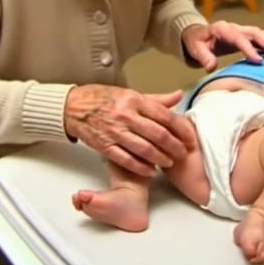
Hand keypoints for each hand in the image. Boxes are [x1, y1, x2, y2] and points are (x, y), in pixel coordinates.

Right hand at [63, 85, 193, 176]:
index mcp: (134, 100)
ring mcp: (114, 132)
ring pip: (144, 149)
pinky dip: (140, 167)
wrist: (74, 107)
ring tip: (170, 163)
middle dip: (174, 146)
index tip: (189, 137)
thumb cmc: (104, 98)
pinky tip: (150, 170)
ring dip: (160, 158)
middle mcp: (125, 116)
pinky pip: (126, 159)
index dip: (180, 129)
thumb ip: (155, 99)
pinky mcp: (104, 146)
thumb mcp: (130, 94)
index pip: (164, 116)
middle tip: (184, 153)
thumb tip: (178, 96)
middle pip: (157, 134)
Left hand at [182, 21, 263, 72]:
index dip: (249, 49)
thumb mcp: (196, 49)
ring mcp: (240, 31)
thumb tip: (211, 66)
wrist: (197, 34)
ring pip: (259, 34)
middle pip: (254, 33)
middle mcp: (234, 28)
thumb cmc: (196, 41)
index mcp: (222, 29)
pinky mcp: (244, 36)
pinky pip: (258, 38)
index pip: (238, 38)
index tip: (258, 61)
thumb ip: (204, 57)